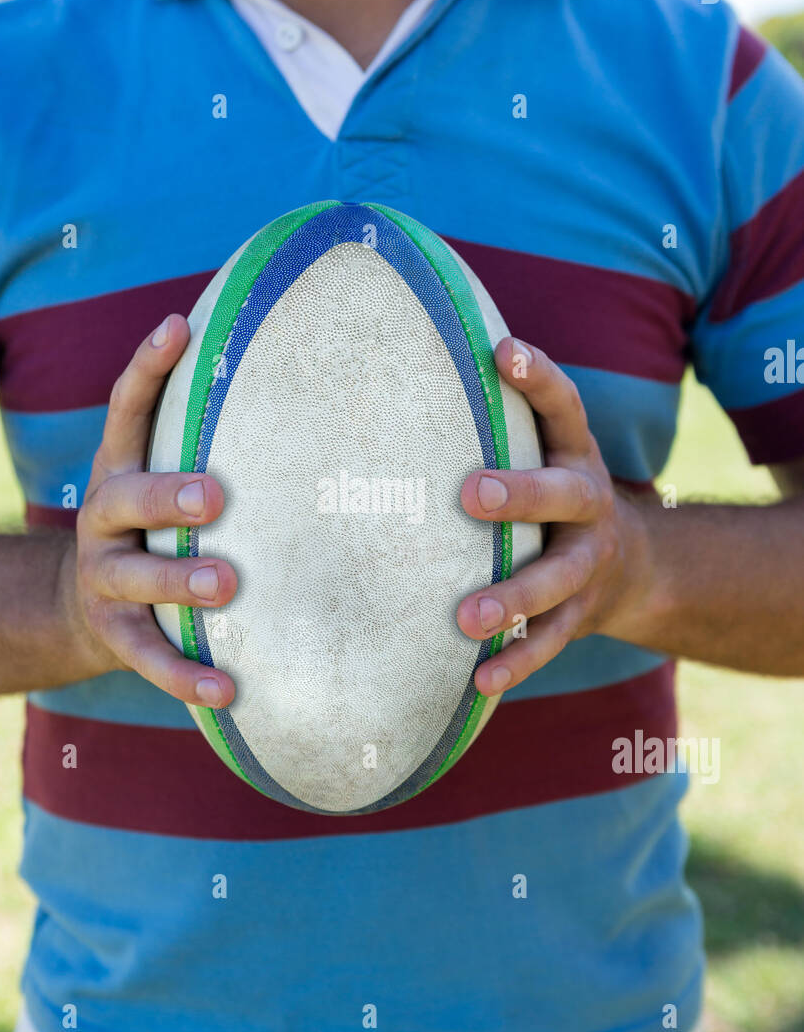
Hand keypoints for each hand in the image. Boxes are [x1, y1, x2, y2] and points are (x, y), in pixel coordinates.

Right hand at [60, 315, 236, 706]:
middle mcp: (103, 517)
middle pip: (124, 498)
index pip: (127, 407)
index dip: (148, 367)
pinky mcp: (116, 635)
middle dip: (166, 495)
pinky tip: (227, 690)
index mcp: (123, 467)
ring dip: (177, 582)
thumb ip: (214, 441)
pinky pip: (149, 657)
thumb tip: (312, 381)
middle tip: (215, 497)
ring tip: (225, 586)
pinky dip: (186, 675)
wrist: (91, 606)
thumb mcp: (169, 475)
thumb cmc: (161, 527)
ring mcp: (105, 578)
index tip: (179, 327)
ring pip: (133, 579)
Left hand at [458, 338, 650, 696]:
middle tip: (471, 494)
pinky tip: (479, 680)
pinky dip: (517, 662)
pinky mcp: (580, 616)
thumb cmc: (549, 495)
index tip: (501, 351)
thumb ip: (493, 422)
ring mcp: (588, 564)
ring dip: (515, 598)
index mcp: (574, 454)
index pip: (564, 407)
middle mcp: (589, 503)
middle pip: (566, 494)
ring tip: (467, 618)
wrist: (631, 568)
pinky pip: (550, 642)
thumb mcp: (540, 452)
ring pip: (558, 580)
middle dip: (522, 494)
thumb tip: (401, 367)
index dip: (539, 377)